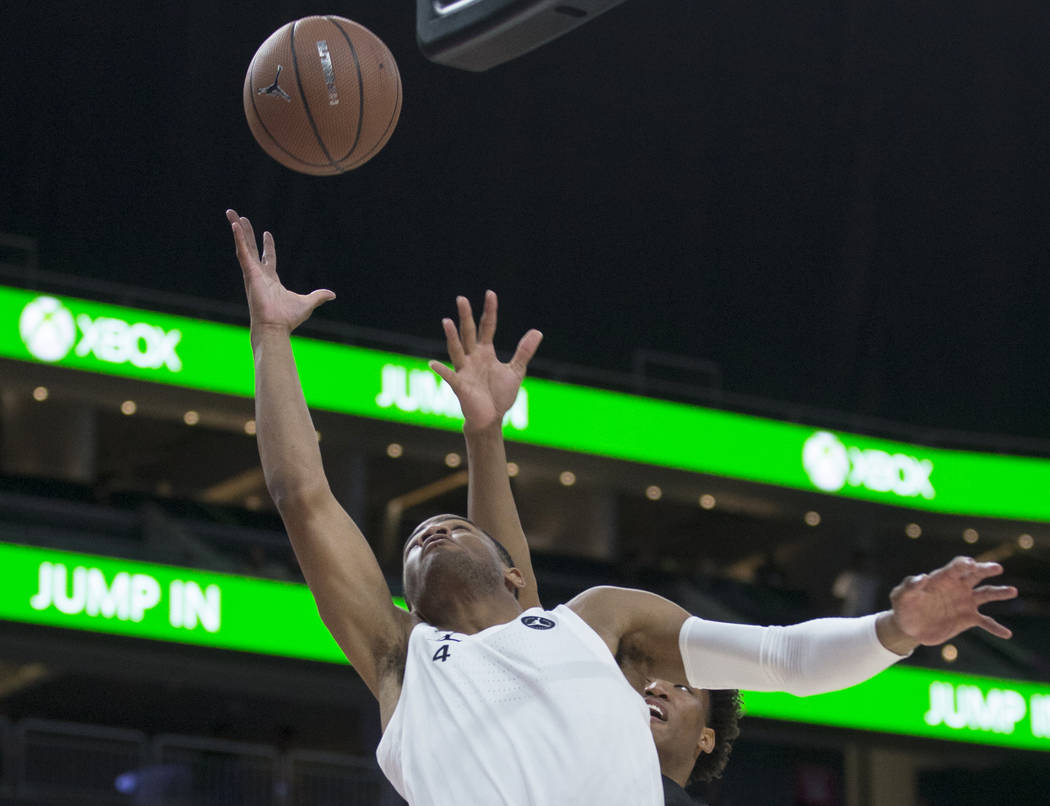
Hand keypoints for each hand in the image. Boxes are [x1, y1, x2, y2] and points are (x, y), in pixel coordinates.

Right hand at [226, 209, 334, 335]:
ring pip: (244, 246)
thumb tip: (332, 295)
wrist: (276, 327)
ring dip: (238, 231)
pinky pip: (242, 252)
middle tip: (240, 218)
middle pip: (251, 248)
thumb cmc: (288, 319)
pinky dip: (239, 239)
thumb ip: (318, 296)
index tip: (266, 233)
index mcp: (271, 280)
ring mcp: (252, 273)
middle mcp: (259, 275)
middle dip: (246, 233)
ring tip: (232, 213)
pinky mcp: (249, 273)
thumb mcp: (307, 303)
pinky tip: (234, 225)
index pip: (268, 258)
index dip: (267, 246)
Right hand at [428, 291, 541, 431]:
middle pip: (468, 333)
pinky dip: (441, 371)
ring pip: (456, 350)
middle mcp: (472, 358)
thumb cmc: (499, 395)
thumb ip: (523, 351)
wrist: (491, 419)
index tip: (490, 293)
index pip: (486, 326)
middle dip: (465, 316)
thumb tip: (537, 331)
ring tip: (447, 321)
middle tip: (461, 298)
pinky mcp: (460, 386)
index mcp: (485, 352)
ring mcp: (464, 371)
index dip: (489, 311)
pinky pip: (450, 377)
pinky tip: (433, 363)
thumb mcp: (515, 371)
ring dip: (452, 337)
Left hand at [884, 556, 1016, 649]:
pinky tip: (1006, 633)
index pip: (955, 567)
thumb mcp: (901, 596)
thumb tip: (922, 577)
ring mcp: (964, 602)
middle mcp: (956, 587)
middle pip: (974, 575)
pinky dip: (995, 627)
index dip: (963, 564)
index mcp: (941, 578)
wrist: (909, 627)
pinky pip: (985, 622)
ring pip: (985, 594)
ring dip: (998, 592)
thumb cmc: (903, 607)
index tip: (970, 564)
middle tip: (997, 567)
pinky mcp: (967, 619)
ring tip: (1012, 591)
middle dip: (985, 569)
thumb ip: (910, 585)